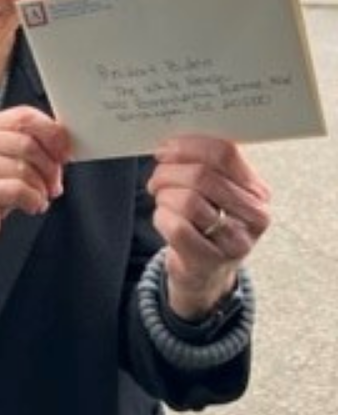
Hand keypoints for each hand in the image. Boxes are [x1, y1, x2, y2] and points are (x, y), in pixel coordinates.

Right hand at [0, 106, 70, 275]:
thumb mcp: (9, 160)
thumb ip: (32, 144)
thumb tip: (63, 143)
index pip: (25, 116)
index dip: (52, 134)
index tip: (64, 154)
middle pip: (27, 143)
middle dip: (50, 167)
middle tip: (54, 184)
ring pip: (23, 168)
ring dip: (41, 188)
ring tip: (39, 197)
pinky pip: (16, 190)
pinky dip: (32, 200)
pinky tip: (31, 206)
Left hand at [147, 134, 270, 319]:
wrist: (206, 272)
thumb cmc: (209, 223)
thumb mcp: (217, 193)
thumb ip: (205, 166)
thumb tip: (172, 143)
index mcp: (257, 191)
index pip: (225, 153)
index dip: (188, 146)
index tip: (165, 149)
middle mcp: (254, 216)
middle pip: (202, 176)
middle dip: (169, 172)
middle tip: (156, 178)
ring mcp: (235, 242)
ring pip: (188, 201)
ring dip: (165, 196)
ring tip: (161, 199)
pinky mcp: (210, 262)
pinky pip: (176, 227)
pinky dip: (162, 217)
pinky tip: (164, 218)